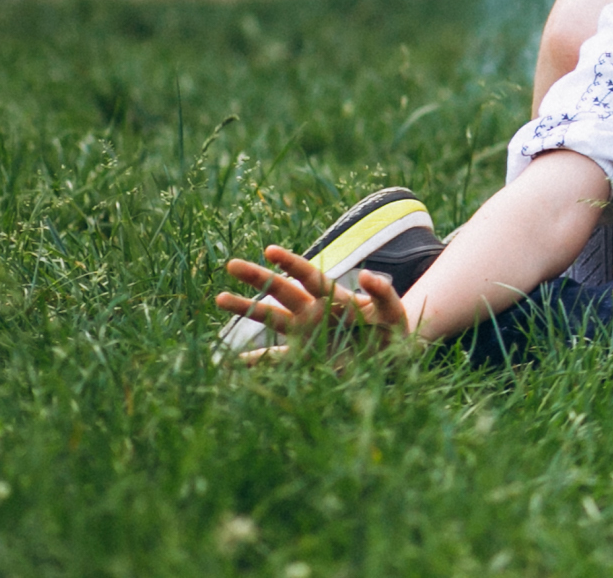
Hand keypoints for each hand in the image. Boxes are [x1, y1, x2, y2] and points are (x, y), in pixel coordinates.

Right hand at [213, 243, 410, 357]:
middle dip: (258, 277)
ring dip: (246, 308)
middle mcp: (314, 311)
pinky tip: (230, 362)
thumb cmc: (392, 324)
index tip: (269, 250)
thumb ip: (382, 291)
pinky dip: (254, 361)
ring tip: (219, 297)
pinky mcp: (304, 356)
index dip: (290, 263)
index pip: (308, 276)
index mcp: (334, 297)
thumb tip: (368, 274)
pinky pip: (275, 359)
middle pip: (281, 291)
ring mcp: (306, 333)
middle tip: (231, 264)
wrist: (392, 352)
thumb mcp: (393, 307)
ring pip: (271, 318)